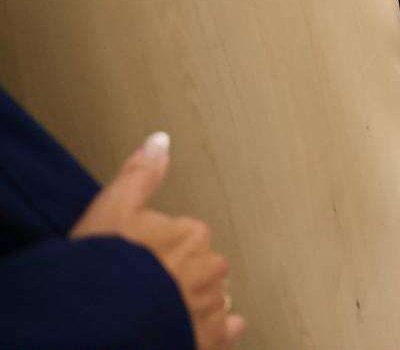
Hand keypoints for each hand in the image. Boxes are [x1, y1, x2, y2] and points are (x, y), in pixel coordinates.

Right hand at [71, 133, 245, 348]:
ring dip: (193, 304)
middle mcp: (210, 268)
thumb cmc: (104, 267)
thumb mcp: (112, 209)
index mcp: (192, 233)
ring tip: (162, 312)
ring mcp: (212, 305)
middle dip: (179, 276)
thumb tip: (161, 139)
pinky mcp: (211, 339)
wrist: (103, 320)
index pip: (185, 236)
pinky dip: (215, 331)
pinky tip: (194, 331)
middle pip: (200, 267)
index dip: (159, 249)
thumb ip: (141, 174)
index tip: (142, 259)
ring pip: (212, 298)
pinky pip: (226, 330)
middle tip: (148, 289)